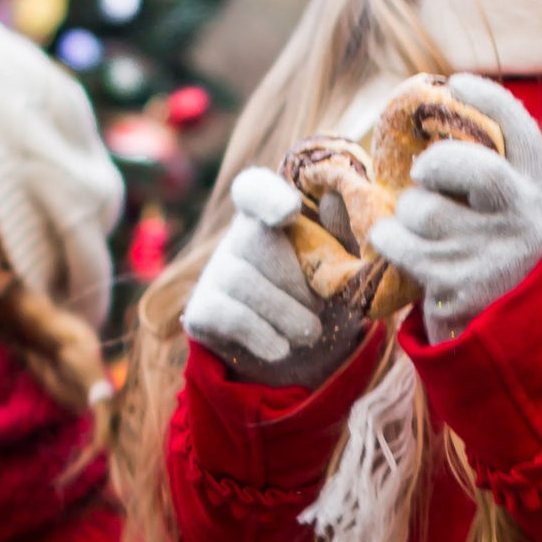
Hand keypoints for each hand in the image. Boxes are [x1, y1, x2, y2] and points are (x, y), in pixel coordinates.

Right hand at [186, 167, 368, 384]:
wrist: (295, 353)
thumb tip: (332, 199)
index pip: (254, 189)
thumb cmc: (322, 295)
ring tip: (309, 332)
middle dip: (295, 280)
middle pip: (256, 240)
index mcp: (274, 215)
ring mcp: (216, 271)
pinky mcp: (202, 309)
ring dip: (285, 313)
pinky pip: (230, 315)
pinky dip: (263, 335)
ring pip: (242, 280)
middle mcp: (238, 236)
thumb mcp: (340, 265)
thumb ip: (340, 234)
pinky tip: (281, 347)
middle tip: (319, 308)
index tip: (291, 211)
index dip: (267, 196)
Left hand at [367, 75, 541, 338]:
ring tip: (415, 225)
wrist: (505, 333)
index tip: (455, 82)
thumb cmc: (489, 253)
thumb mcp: (504, 212)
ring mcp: (490, 254)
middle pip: (477, 171)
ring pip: (423, 209)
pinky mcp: (456, 284)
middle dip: (438, 163)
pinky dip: (385, 238)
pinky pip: (399, 243)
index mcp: (536, 192)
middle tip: (421, 172)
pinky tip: (393, 243)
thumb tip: (422, 122)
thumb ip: (482, 173)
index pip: (523, 134)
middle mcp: (521, 220)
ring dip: (405, 212)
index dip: (490, 101)